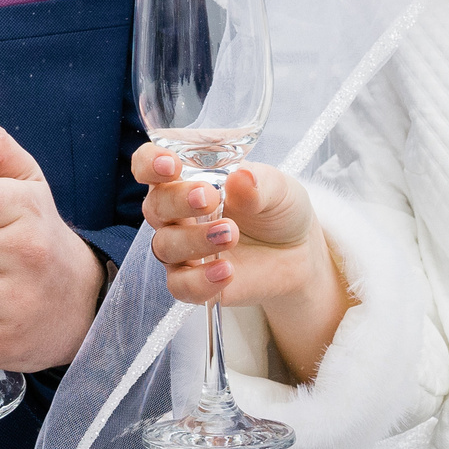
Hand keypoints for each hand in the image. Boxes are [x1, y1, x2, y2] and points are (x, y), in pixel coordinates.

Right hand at [134, 144, 348, 380]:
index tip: (169, 165)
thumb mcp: (278, 188)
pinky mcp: (193, 282)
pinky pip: (181, 285)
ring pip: (165, 245)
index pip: (149, 164)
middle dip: (178, 200)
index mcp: (187, 178)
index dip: (150, 163)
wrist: (299, 252)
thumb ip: (258, 183)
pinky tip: (227, 271)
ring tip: (230, 235)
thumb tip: (243, 176)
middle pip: (156, 205)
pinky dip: (200, 280)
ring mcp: (181, 249)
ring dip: (194, 239)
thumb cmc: (278, 209)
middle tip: (208, 198)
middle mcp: (176, 212)